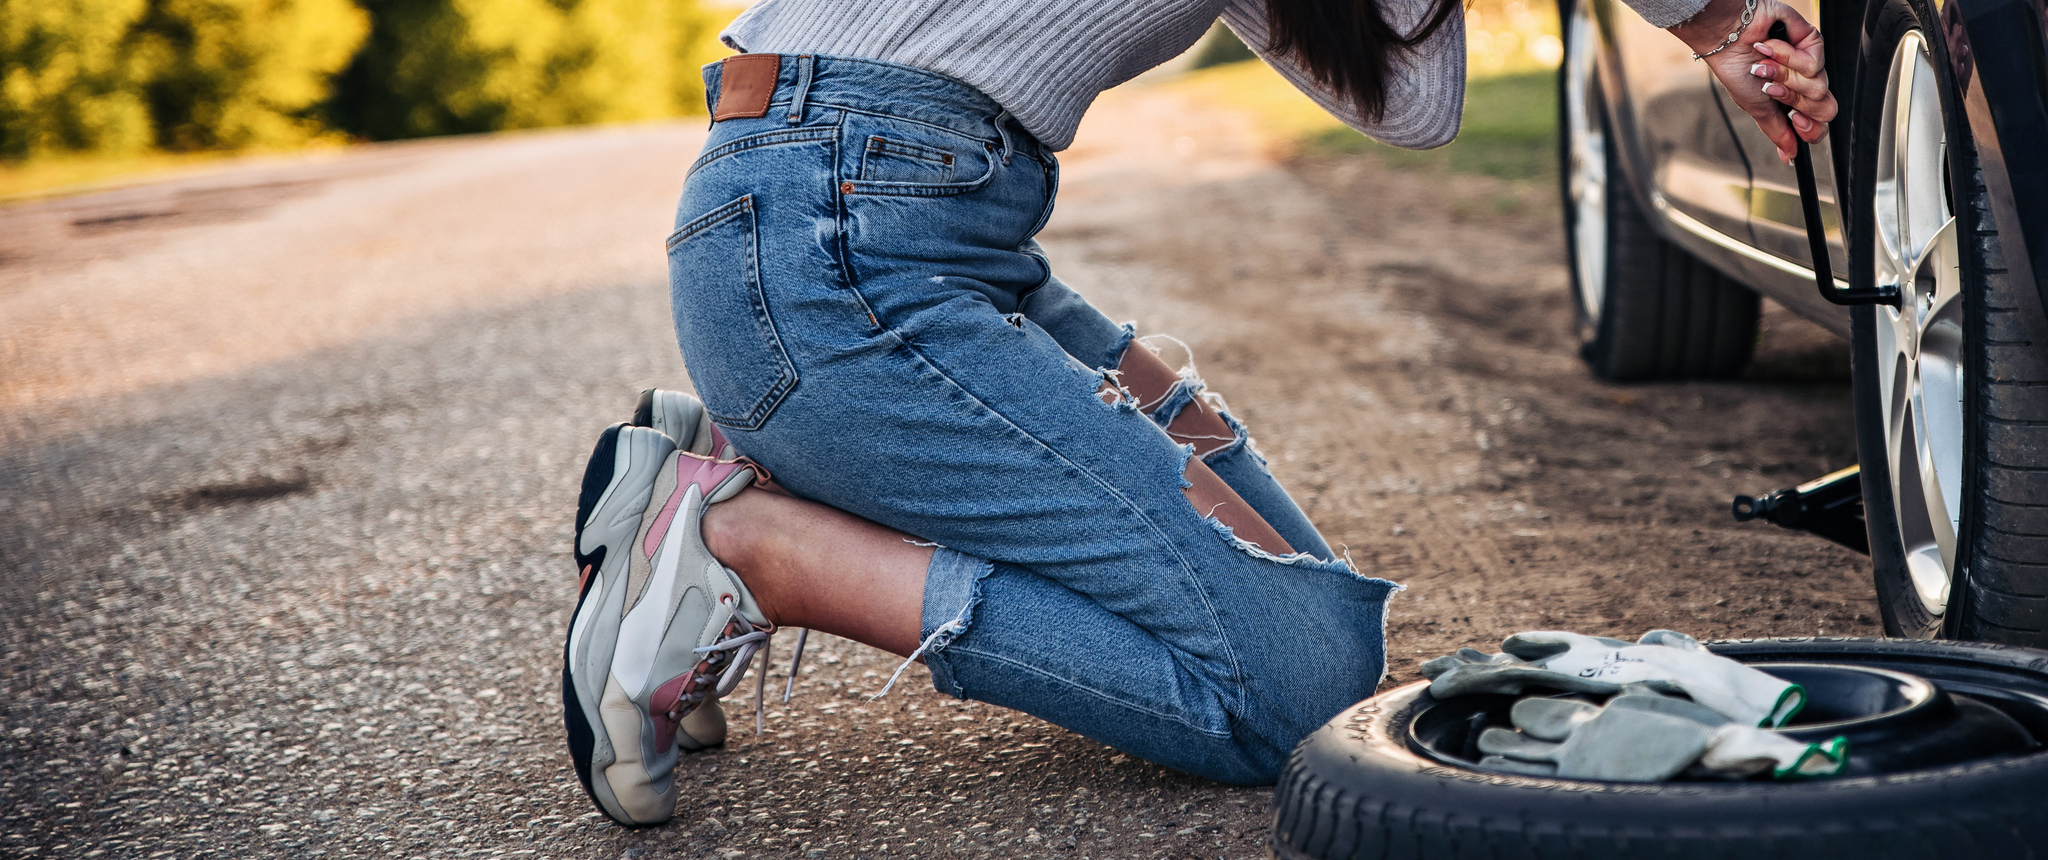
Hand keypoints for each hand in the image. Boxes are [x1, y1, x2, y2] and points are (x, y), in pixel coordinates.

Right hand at [1669, 0, 1837, 162]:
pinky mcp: (1813, 43)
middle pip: (1825, 109)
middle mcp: (1803, 84)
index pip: (1818, 124)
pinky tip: (1770, 49)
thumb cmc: (1736, 70)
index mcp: (1791, 102)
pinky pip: (1814, 63)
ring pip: (1819, 87)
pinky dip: (1788, 59)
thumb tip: (1790, 155)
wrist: (1728, 39)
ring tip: (1765, 67)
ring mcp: (1810, 63)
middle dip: (1795, 100)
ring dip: (1786, 79)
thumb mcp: (1756, 108)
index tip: (1793, 120)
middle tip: (1772, 90)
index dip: (1810, 129)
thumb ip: (1777, 131)